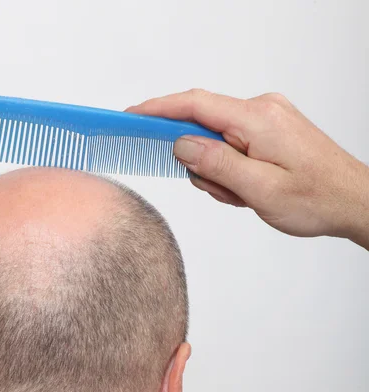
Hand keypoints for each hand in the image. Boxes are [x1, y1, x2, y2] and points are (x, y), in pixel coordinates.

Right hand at [128, 90, 368, 248]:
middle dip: (199, 162)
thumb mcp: (259, 189)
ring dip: (218, 172)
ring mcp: (266, 119)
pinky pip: (231, 146)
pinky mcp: (268, 130)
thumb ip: (216, 164)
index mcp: (258, 119)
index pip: (194, 105)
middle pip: (202, 127)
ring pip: (215, 142)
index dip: (157, 110)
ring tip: (243, 194)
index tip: (130, 118)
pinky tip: (248, 188)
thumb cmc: (316, 198)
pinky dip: (230, 170)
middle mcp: (261, 110)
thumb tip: (180, 144)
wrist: (352, 201)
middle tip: (221, 189)